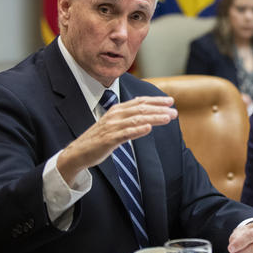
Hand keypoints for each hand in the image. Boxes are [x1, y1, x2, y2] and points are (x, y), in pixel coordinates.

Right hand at [57, 96, 177, 183]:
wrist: (78, 152)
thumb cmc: (99, 138)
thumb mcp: (115, 124)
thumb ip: (129, 117)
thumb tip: (147, 114)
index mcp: (117, 110)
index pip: (140, 102)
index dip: (156, 100)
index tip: (171, 101)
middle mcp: (115, 115)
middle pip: (141, 109)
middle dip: (159, 109)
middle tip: (174, 112)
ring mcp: (111, 127)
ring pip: (137, 119)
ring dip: (154, 118)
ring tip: (168, 118)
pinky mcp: (108, 140)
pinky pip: (125, 134)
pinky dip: (138, 130)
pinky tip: (149, 128)